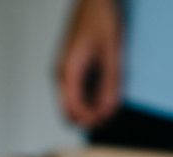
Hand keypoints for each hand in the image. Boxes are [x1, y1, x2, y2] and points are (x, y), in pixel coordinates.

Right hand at [55, 0, 120, 129]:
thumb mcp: (112, 52)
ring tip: (111, 98)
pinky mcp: (72, 70)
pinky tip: (106, 90)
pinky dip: (91, 99)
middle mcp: (61, 75)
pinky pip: (78, 94)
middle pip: (69, 113)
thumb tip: (107, 111)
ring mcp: (64, 73)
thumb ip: (110, 83)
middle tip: (111, 110)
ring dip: (91, 109)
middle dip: (90, 118)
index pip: (72, 111)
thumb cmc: (101, 20)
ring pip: (73, 106)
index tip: (110, 113)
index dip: (92, 119)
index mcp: (67, 71)